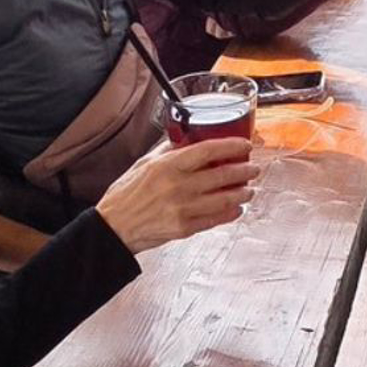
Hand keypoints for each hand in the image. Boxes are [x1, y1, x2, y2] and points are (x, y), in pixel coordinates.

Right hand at [95, 137, 259, 254]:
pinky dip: (230, 213)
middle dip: (245, 170)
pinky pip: (215, 219)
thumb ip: (169, 150)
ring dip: (242, 193)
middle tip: (253, 168)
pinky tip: (236, 208)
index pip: (208, 150)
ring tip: (249, 189)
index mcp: (169, 166)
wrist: (113, 227)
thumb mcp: (145, 163)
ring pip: (224, 199)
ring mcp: (183, 208)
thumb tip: (188, 138)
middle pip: (223, 175)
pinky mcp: (184, 228)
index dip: (232, 146)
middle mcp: (178, 186)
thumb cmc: (126, 194)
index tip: (245, 144)